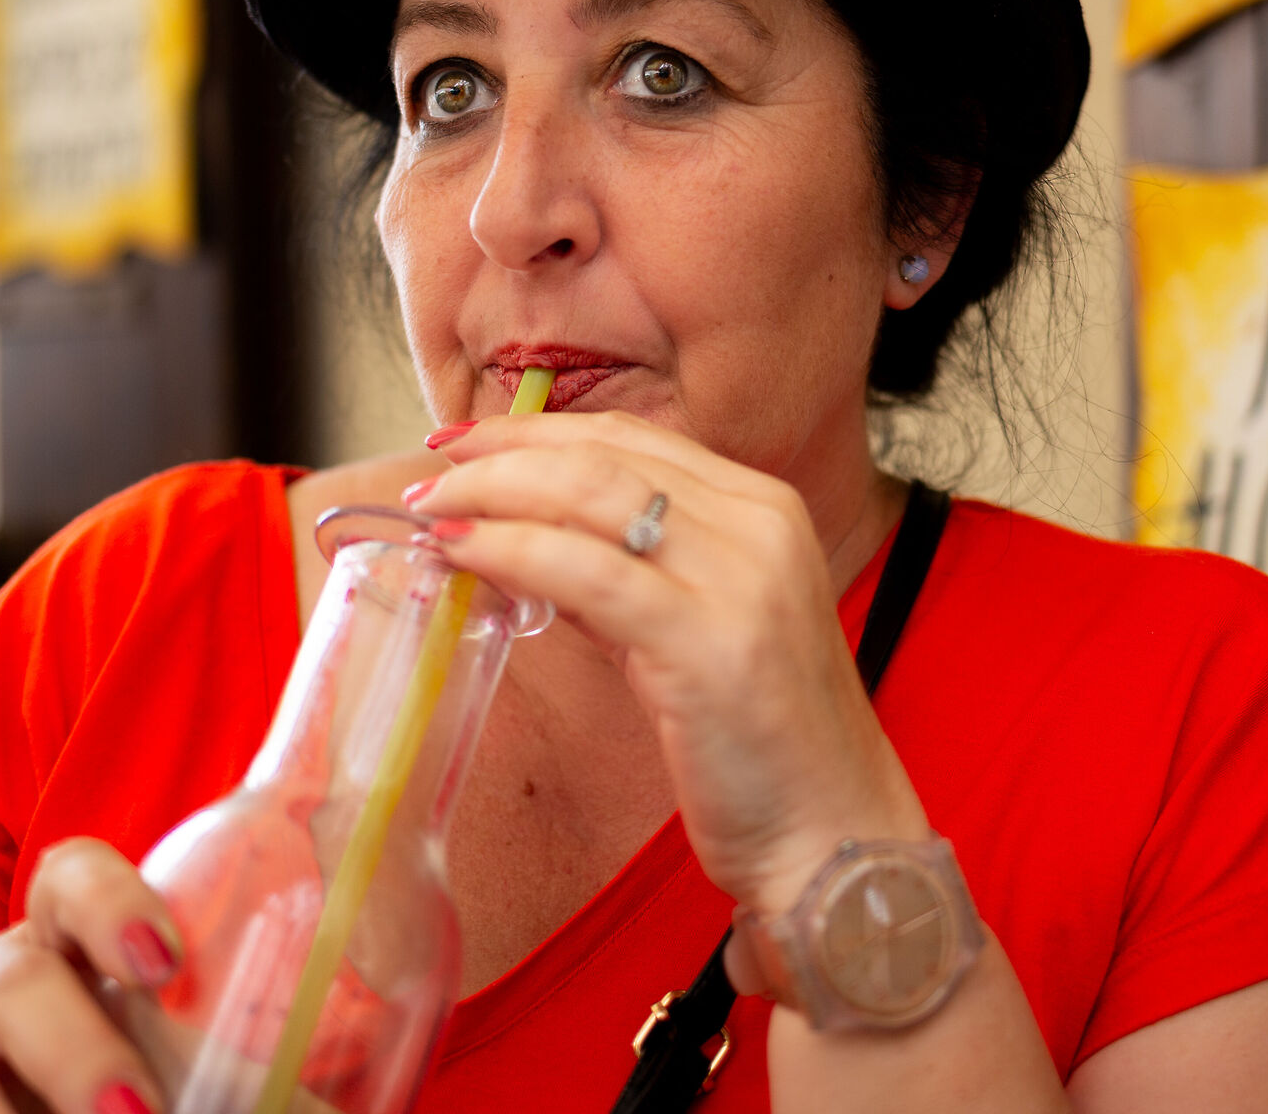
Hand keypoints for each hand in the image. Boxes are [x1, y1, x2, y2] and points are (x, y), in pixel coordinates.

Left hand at [410, 411, 928, 916]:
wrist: (836, 838)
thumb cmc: (764, 747)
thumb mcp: (699, 630)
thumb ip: (628, 577)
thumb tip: (527, 541)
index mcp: (766, 510)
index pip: (634, 438)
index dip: (539, 429)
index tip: (468, 442)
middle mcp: (761, 525)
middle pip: (606, 453)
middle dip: (503, 453)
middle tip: (431, 476)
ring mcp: (741, 578)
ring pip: (590, 495)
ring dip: (494, 493)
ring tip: (432, 513)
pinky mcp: (708, 641)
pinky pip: (587, 573)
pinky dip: (513, 551)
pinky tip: (466, 556)